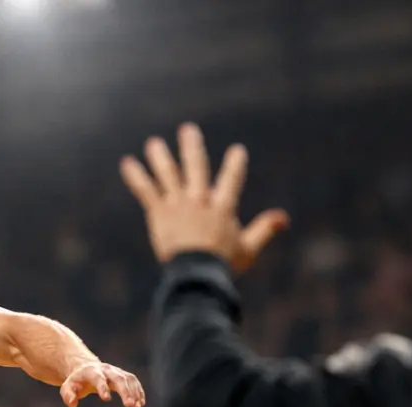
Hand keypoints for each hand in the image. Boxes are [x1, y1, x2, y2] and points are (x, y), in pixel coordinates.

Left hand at [61, 361, 145, 406]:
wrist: (85, 368)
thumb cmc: (76, 381)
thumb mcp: (67, 387)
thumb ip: (67, 395)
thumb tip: (72, 405)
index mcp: (91, 371)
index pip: (98, 378)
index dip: (102, 387)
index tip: (107, 399)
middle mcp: (106, 369)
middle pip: (118, 378)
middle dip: (125, 391)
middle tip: (129, 405)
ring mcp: (116, 371)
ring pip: (128, 379)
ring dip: (135, 392)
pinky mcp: (123, 375)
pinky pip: (133, 381)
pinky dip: (138, 391)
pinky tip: (141, 403)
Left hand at [120, 122, 288, 271]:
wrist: (195, 273)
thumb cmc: (222, 265)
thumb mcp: (248, 248)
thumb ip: (265, 229)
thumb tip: (284, 217)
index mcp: (222, 207)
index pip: (231, 180)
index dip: (234, 165)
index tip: (237, 151)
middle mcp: (200, 200)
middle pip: (196, 166)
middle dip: (192, 146)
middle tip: (188, 129)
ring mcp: (178, 204)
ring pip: (168, 173)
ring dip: (161, 156)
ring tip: (153, 143)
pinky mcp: (159, 212)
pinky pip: (146, 189)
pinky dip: (136, 175)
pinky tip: (127, 162)